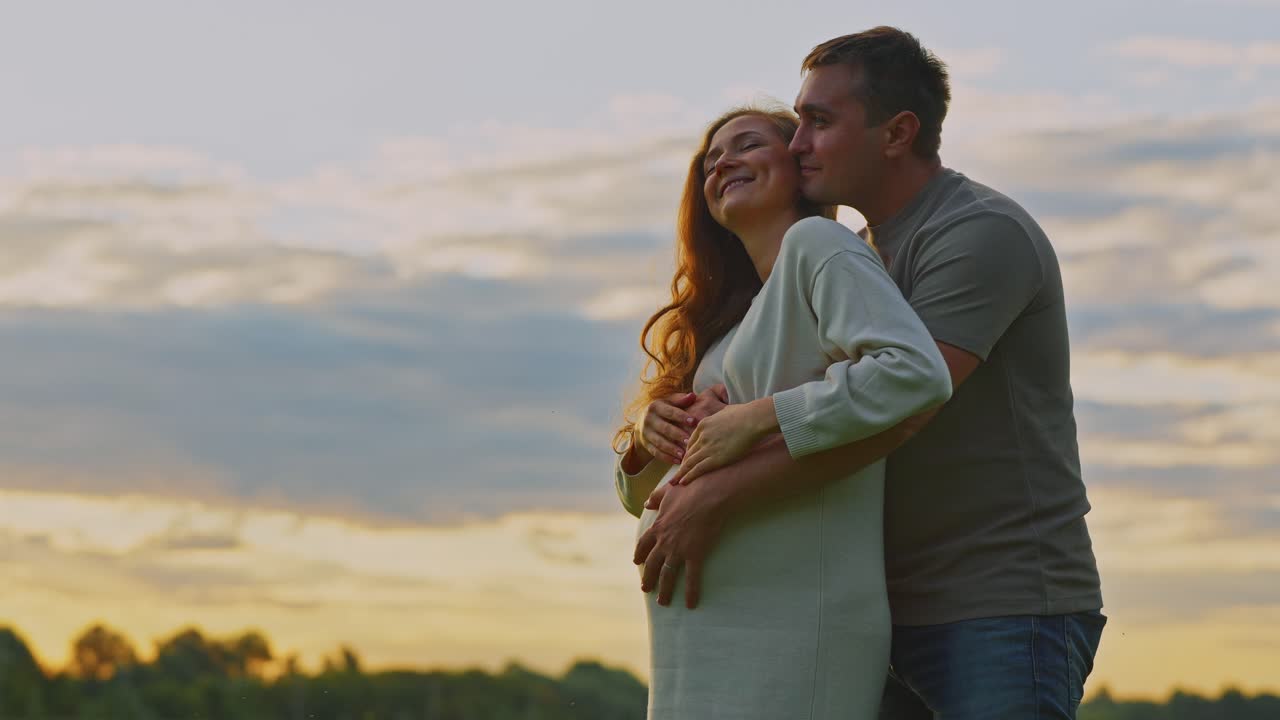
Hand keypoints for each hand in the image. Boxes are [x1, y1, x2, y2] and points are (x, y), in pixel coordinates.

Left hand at [633, 480, 729, 608]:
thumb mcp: (668, 491)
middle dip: (648, 578)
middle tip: (646, 589)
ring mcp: (678, 550)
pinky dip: (690, 593)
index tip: (637, 563)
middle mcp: (664, 542)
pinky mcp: (695, 555)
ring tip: (662, 602)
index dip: (640, 554)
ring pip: (667, 576)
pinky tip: (690, 604)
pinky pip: (691, 579)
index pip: (643, 545)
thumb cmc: (689, 490)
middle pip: (652, 565)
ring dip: (664, 591)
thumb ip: (656, 498)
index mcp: (658, 527)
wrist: (709, 495)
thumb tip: (647, 503)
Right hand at [634, 392, 695, 464]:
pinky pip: (656, 452)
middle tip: (689, 440)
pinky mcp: (646, 445)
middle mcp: (648, 419)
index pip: (669, 411)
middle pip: (664, 428)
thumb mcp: (669, 402)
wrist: (642, 423)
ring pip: (659, 442)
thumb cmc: (663, 410)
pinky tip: (677, 461)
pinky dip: (667, 458)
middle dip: (677, 435)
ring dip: (672, 449)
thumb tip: (693, 395)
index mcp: (655, 406)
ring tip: (684, 454)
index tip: (694, 421)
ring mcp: (645, 433)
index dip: (681, 416)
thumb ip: (680, 400)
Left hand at [671, 397, 776, 484]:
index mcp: (703, 425)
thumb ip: (721, 417)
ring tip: (674, 482)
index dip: (688, 452)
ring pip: (689, 463)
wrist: (752, 420)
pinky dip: (689, 476)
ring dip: (681, 473)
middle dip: (681, 464)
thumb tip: (726, 417)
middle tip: (675, 473)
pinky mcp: (715, 458)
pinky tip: (683, 482)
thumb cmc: (745, 414)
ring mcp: (707, 447)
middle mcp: (702, 436)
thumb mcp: (726, 411)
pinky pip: (698, 469)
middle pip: (688, 453)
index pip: (692, 441)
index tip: (686, 459)